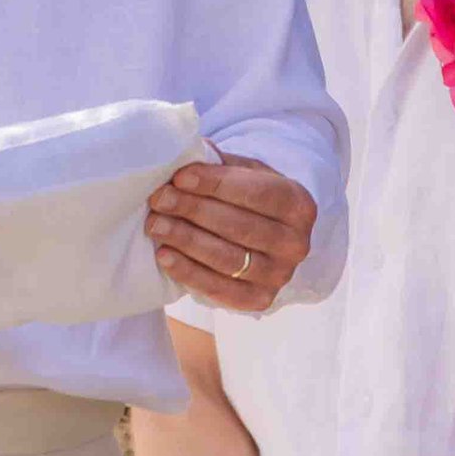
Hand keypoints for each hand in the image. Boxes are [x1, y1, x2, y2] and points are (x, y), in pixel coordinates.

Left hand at [144, 154, 317, 316]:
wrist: (262, 235)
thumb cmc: (248, 196)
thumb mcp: (244, 172)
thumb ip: (219, 164)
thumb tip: (184, 154)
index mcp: (298, 204)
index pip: (258, 192)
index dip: (216, 184)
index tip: (180, 177)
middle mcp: (296, 243)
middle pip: (240, 226)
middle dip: (194, 211)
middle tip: (160, 199)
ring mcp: (280, 276)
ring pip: (228, 258)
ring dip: (187, 240)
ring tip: (156, 225)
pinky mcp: (259, 300)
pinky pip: (220, 289)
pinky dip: (189, 272)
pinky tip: (164, 255)